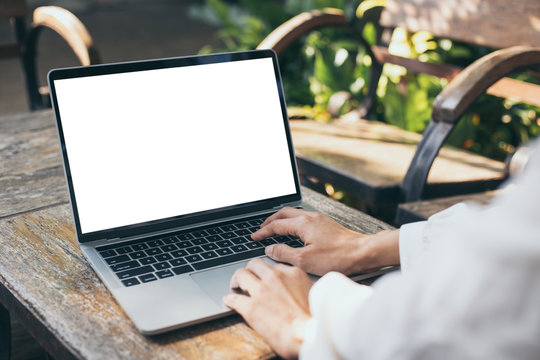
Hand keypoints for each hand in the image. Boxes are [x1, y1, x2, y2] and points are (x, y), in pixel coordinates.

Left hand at [223, 258, 311, 359]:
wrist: (309, 335)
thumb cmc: (314, 319)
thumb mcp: (311, 292)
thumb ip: (299, 285)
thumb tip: (293, 288)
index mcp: (292, 273)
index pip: (274, 266)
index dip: (267, 273)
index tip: (265, 278)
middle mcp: (275, 278)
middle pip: (254, 264)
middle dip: (249, 270)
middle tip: (246, 278)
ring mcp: (261, 291)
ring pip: (241, 275)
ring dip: (236, 280)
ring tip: (235, 286)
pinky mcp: (251, 307)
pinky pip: (233, 298)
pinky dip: (229, 299)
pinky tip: (229, 301)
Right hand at [251, 207, 399, 275]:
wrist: (363, 252)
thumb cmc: (338, 257)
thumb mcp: (305, 260)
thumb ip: (284, 253)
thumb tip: (270, 250)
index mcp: (302, 223)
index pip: (276, 225)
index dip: (263, 232)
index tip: (254, 237)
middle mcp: (310, 217)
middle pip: (283, 213)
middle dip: (270, 220)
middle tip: (261, 229)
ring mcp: (319, 219)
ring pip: (294, 213)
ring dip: (281, 219)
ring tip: (274, 227)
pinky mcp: (326, 224)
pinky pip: (303, 217)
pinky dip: (293, 221)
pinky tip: (295, 230)